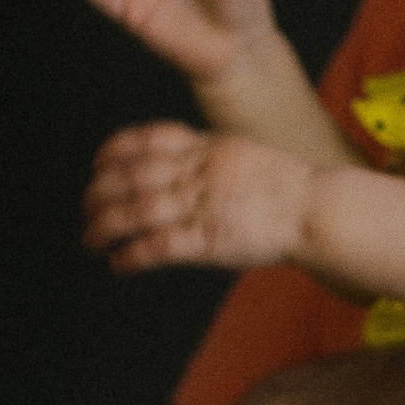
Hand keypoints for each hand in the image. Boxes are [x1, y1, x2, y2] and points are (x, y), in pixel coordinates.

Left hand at [85, 125, 313, 273]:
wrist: (318, 208)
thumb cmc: (292, 188)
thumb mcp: (245, 154)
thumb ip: (212, 157)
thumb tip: (187, 163)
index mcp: (207, 148)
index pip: (149, 140)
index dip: (116, 151)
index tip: (99, 162)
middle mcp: (198, 173)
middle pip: (133, 176)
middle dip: (101, 192)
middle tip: (86, 207)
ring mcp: (202, 205)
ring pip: (137, 210)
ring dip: (106, 226)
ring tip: (90, 239)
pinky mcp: (209, 239)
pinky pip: (159, 246)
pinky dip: (133, 255)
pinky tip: (118, 263)